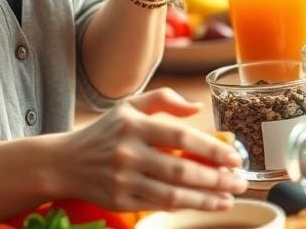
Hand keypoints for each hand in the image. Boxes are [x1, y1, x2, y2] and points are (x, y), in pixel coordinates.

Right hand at [53, 88, 246, 210]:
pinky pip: (158, 206)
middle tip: (240, 182)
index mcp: (135, 125)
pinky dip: (184, 207)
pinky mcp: (120, 201)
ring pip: (172, 194)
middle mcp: (129, 153)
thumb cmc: (105, 131)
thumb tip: (197, 108)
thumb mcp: (130, 105)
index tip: (234, 157)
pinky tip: (204, 204)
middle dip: (216, 179)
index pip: (181, 138)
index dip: (211, 149)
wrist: (65, 162)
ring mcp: (124, 180)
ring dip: (205, 199)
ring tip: (229, 198)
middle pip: (180, 170)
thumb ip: (164, 99)